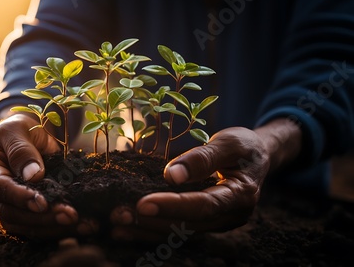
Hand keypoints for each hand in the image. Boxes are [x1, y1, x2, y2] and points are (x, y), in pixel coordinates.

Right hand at [0, 113, 80, 238]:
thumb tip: (34, 175)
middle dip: (42, 217)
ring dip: (54, 227)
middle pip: (11, 213)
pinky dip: (59, 228)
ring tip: (85, 224)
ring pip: (24, 226)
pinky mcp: (21, 214)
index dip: (20, 197)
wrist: (25, 137)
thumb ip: (22, 149)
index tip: (42, 203)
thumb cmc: (17, 129)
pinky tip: (84, 225)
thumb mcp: (17, 128)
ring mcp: (3, 206)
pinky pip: (37, 227)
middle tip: (71, 215)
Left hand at [111, 119, 301, 241]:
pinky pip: (178, 228)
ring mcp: (218, 222)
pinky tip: (128, 229)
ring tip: (117, 226)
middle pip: (188, 224)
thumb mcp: (228, 142)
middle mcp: (230, 215)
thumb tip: (171, 175)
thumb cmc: (244, 146)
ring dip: (147, 230)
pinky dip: (153, 228)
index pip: (203, 205)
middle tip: (118, 215)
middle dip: (152, 221)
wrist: (258, 156)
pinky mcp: (206, 222)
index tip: (142, 204)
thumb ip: (202, 158)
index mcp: (241, 195)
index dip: (172, 206)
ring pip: (180, 231)